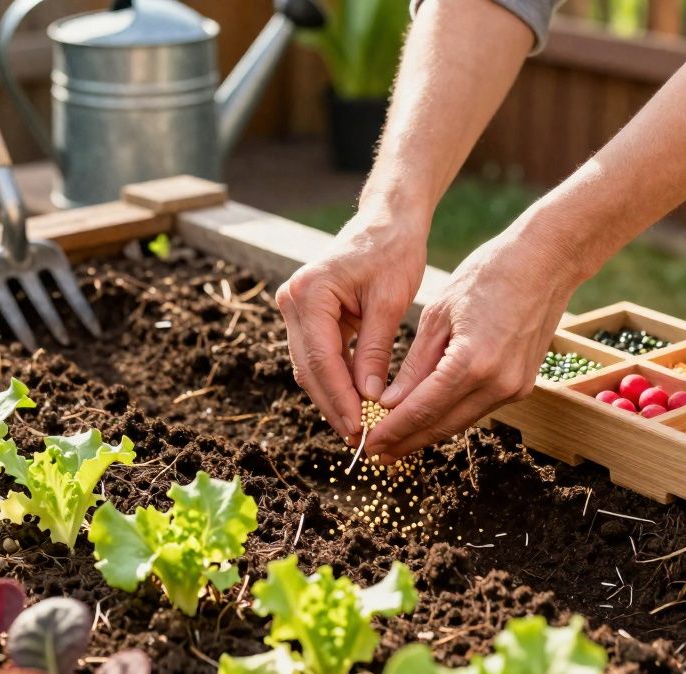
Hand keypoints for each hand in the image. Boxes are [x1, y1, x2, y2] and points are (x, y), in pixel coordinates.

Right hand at [275, 209, 427, 439]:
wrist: (386, 223)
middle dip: (334, 406)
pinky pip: (317, 356)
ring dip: (332, 398)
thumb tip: (371, 398)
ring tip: (359, 429)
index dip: (340, 399)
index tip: (360, 429)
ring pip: (309, 366)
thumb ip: (375, 350)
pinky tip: (355, 404)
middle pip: (308, 368)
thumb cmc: (392, 252)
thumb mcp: (390, 302)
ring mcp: (295, 307)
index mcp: (310, 292)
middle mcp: (292, 300)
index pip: (321, 359)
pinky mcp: (307, 315)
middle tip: (359, 439)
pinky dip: (335, 380)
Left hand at [366, 226, 581, 462]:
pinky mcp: (522, 385)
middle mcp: (497, 383)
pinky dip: (451, 415)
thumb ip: (415, 364)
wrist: (546, 263)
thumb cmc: (488, 276)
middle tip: (377, 454)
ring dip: (428, 433)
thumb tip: (389, 402)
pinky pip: (478, 408)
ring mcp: (515, 387)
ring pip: (461, 422)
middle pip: (442, 426)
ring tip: (397, 441)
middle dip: (407, 442)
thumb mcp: (438, 315)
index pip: (421, 410)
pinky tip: (429, 418)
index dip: (392, 431)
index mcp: (471, 362)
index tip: (368, 444)